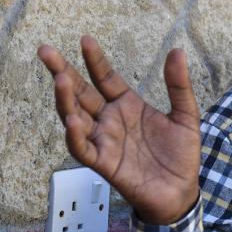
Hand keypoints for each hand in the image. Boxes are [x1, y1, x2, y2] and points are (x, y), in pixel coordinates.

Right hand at [37, 35, 201, 224]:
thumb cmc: (180, 155)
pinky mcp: (104, 163)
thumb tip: (177, 50)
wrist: (181, 192)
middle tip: (45, 50)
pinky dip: (76, 135)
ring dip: (65, 99)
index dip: (95, 60)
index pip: (105, 78)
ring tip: (60, 79)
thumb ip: (179, 85)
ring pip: (75, 117)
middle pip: (80, 92)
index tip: (85, 39)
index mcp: (127, 105)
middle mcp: (110, 120)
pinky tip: (73, 120)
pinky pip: (84, 149)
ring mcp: (104, 141)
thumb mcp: (186, 115)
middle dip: (62, 71)